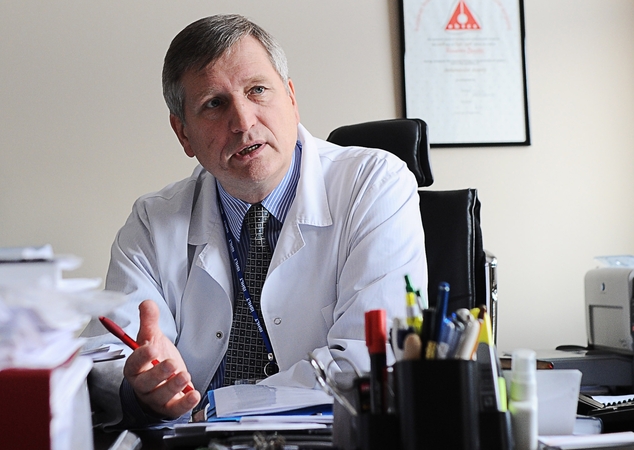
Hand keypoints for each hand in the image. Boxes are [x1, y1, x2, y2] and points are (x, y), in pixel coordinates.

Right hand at [123, 300, 200, 417]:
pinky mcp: (170, 407)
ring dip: (173, 387)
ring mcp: (156, 397)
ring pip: (161, 396)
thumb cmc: (153, 361)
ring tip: (184, 375)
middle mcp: (143, 385)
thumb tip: (147, 303)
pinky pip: (175, 408)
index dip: (141, 357)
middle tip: (171, 364)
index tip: (151, 348)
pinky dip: (185, 403)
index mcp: (135, 368)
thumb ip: (149, 321)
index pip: (134, 364)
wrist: (161, 380)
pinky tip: (194, 394)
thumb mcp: (152, 339)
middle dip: (159, 373)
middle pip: (147, 382)